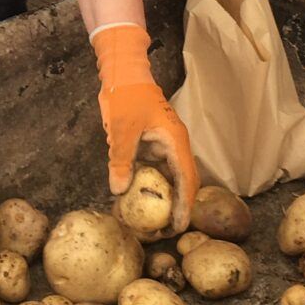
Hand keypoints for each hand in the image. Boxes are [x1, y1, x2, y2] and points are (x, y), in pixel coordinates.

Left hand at [90, 24, 198, 232]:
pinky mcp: (153, 144)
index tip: (178, 228)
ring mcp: (165, 145)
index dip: (183, 207)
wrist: (123, 71)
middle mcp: (175, 145)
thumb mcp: (122, 129)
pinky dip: (149, 184)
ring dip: (162, 198)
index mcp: (175, 142)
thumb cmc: (126, 96)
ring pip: (168, 178)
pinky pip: (155, 169)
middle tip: (163, 233)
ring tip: (151, 223)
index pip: (186, 181)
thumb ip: (120, 159)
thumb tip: (118, 190)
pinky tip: (136, 198)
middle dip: (176, 208)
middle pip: (182, 183)